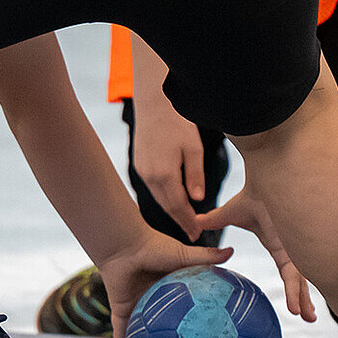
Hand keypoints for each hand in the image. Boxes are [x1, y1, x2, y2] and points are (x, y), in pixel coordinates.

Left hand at [98, 232, 233, 337]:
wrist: (124, 245)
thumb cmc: (154, 247)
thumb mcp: (184, 255)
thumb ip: (207, 256)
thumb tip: (233, 251)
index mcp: (169, 286)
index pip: (185, 306)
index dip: (194, 318)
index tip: (207, 331)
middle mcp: (153, 296)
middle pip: (165, 322)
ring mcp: (137, 303)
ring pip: (143, 329)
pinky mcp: (122, 308)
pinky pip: (122, 330)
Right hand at [131, 108, 206, 243]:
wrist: (153, 102)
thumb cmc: (177, 121)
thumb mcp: (193, 148)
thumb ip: (195, 176)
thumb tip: (198, 200)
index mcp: (164, 174)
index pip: (178, 207)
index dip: (188, 222)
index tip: (197, 235)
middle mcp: (149, 176)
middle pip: (167, 206)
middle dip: (181, 221)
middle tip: (193, 235)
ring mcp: (142, 171)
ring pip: (159, 198)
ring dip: (172, 211)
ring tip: (185, 221)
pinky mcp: (140, 165)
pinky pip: (154, 188)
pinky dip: (164, 198)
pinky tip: (173, 202)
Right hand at [197, 190, 316, 322]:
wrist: (267, 177)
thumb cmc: (253, 190)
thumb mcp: (230, 212)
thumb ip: (214, 220)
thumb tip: (194, 223)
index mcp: (280, 245)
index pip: (288, 272)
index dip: (292, 288)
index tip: (294, 307)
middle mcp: (292, 248)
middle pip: (300, 279)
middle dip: (305, 298)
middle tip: (309, 319)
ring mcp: (297, 247)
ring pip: (302, 280)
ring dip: (303, 300)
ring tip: (308, 319)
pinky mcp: (296, 246)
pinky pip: (296, 274)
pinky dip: (296, 292)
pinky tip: (298, 309)